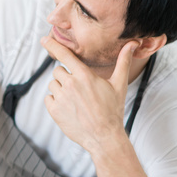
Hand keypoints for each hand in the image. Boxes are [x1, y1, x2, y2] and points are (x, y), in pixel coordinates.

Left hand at [39, 36, 137, 150]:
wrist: (104, 137)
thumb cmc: (113, 110)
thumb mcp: (119, 85)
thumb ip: (123, 62)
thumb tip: (132, 44)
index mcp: (84, 75)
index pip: (64, 55)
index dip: (52, 45)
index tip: (44, 39)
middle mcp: (70, 84)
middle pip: (58, 71)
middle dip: (66, 76)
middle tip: (79, 89)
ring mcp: (61, 98)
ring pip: (53, 85)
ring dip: (60, 89)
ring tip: (76, 101)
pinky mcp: (54, 111)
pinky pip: (48, 98)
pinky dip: (55, 101)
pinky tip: (69, 108)